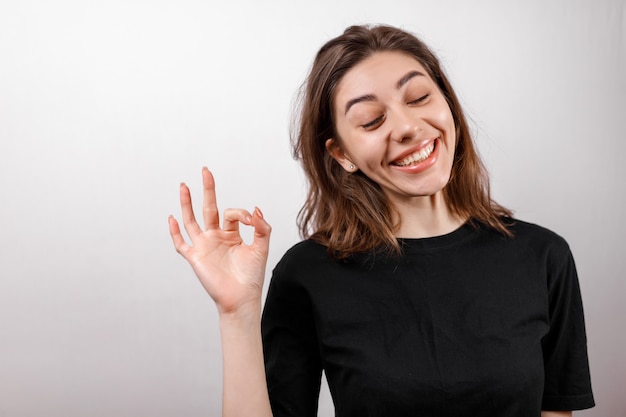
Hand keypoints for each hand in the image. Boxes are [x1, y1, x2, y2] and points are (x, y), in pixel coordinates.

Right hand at [168, 167, 270, 314]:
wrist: (241, 298)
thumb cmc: (251, 276)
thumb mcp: (262, 247)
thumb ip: (263, 228)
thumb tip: (256, 209)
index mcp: (231, 234)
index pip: (232, 213)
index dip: (242, 213)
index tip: (253, 220)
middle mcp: (216, 237)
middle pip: (209, 208)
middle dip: (208, 189)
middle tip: (206, 170)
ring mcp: (204, 246)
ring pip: (192, 220)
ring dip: (187, 203)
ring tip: (184, 185)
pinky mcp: (195, 257)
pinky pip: (181, 243)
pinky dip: (175, 232)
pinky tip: (171, 218)